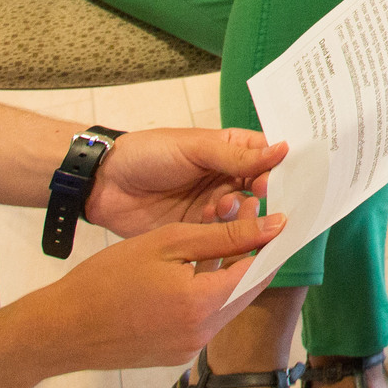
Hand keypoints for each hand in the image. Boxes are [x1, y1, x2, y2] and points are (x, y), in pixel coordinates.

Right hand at [10, 213, 286, 374]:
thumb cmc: (107, 279)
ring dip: (229, 274)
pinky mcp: (176, 355)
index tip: (274, 217)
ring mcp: (189, 348)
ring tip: (217, 238)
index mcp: (203, 304)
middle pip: (247, 290)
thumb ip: (223, 236)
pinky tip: (192, 271)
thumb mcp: (166, 243)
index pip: (260, 272)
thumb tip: (274, 226)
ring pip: (227, 305)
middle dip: (251, 255)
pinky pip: (206, 320)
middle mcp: (203, 333)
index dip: (270, 242)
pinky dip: (208, 294)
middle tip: (245, 219)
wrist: (61, 329)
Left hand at [86, 126, 285, 237]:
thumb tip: (283, 149)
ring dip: (239, 215)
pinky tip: (209, 227)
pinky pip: (221, 238)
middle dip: (261, 197)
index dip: (280, 171)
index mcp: (231, 151)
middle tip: (254, 199)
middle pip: (261, 192)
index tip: (279, 182)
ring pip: (242, 217)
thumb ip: (237, 156)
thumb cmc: (149, 154)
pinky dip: (222, 236)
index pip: (268, 160)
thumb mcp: (195, 149)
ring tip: (222, 208)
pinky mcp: (198, 232)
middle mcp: (228, 179)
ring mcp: (213, 207)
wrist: (104, 184)